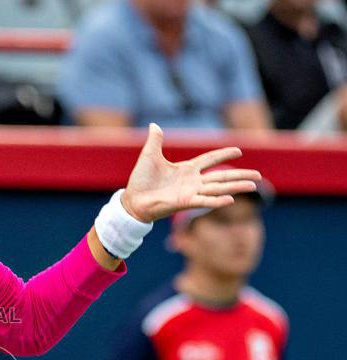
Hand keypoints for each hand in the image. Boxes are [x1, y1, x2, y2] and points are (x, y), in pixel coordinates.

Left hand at [120, 123, 262, 222]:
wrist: (132, 200)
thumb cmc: (141, 181)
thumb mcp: (149, 156)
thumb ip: (155, 141)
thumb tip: (154, 125)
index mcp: (187, 169)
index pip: (210, 159)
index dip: (223, 155)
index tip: (239, 151)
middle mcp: (192, 181)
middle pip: (221, 176)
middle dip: (240, 175)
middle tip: (259, 176)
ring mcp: (190, 192)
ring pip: (218, 188)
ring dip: (236, 187)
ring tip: (254, 186)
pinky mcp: (185, 203)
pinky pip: (204, 201)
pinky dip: (217, 200)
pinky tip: (232, 199)